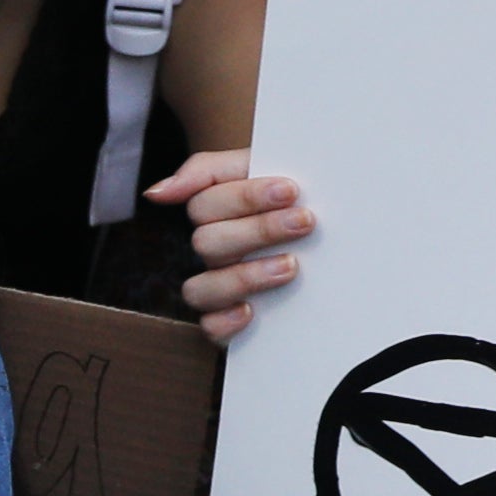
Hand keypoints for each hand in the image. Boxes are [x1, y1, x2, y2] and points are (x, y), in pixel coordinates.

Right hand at [155, 148, 312, 337]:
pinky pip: (209, 328)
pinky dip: (225, 321)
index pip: (205, 205)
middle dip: (259, 230)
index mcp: (213, 212)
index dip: (244, 197)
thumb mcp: (259, 168)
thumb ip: (207, 171)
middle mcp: (211, 251)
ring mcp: (218, 287)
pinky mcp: (229, 322)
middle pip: (207, 243)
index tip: (290, 190)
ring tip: (291, 266)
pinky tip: (251, 310)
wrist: (340, 242)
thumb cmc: (294, 200)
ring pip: (201, 288)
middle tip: (304, 221)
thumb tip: (155, 193)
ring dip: (244, 276)